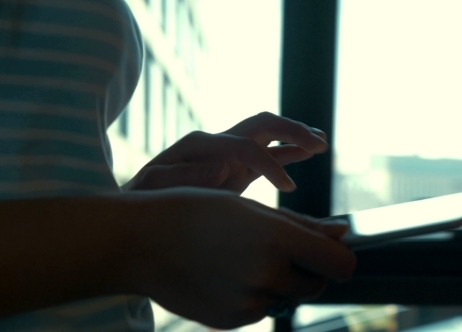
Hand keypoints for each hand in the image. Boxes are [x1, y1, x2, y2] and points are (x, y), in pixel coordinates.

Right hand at [115, 188, 355, 328]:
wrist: (141, 241)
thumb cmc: (196, 212)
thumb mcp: (250, 208)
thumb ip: (302, 225)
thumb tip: (342, 234)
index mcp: (275, 239)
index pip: (341, 264)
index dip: (337, 255)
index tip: (324, 248)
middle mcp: (266, 276)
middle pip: (317, 284)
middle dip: (305, 268)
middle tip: (272, 247)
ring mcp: (248, 303)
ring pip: (287, 297)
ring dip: (277, 281)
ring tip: (240, 257)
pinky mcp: (232, 321)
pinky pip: (261, 309)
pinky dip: (253, 294)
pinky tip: (225, 273)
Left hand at [124, 112, 327, 192]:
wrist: (138, 206)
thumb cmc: (144, 198)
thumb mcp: (154, 187)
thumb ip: (184, 175)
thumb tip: (221, 167)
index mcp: (201, 144)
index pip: (245, 145)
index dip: (270, 163)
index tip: (289, 188)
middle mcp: (217, 143)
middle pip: (262, 124)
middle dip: (292, 131)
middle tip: (320, 144)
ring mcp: (227, 153)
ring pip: (268, 135)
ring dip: (296, 137)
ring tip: (323, 143)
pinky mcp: (233, 168)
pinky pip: (266, 155)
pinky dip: (288, 153)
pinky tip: (308, 155)